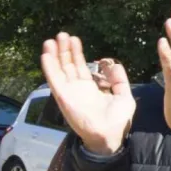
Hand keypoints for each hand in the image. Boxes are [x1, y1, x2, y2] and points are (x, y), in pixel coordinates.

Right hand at [40, 34, 135, 155]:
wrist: (109, 136)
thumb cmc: (118, 121)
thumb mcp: (124, 96)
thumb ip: (119, 80)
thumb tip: (113, 64)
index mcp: (90, 88)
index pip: (80, 67)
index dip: (77, 53)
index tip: (75, 40)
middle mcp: (77, 89)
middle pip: (68, 65)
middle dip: (65, 49)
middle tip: (62, 34)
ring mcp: (70, 92)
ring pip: (60, 69)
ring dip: (55, 54)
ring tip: (53, 39)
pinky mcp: (64, 97)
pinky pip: (54, 80)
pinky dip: (50, 67)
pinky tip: (46, 54)